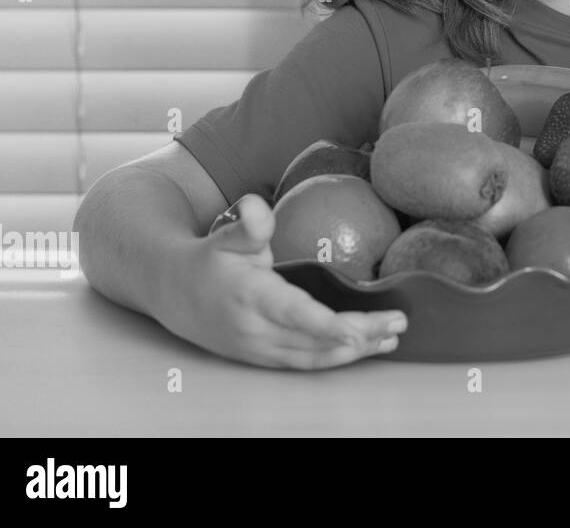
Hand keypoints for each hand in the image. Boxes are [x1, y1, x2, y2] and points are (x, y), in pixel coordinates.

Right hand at [159, 194, 407, 369]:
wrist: (171, 294)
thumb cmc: (210, 259)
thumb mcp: (225, 235)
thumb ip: (248, 224)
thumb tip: (257, 205)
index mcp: (251, 295)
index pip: (296, 315)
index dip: (328, 326)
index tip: (359, 330)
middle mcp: (255, 329)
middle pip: (315, 340)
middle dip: (360, 336)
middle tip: (399, 324)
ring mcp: (257, 349)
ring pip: (312, 358)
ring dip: (354, 352)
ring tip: (391, 340)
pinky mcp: (260, 359)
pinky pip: (303, 364)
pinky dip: (335, 359)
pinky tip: (363, 350)